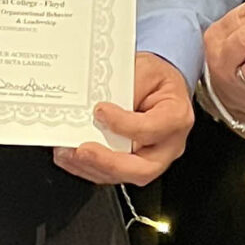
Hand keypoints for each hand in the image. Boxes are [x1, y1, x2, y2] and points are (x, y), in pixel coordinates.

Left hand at [53, 51, 195, 187]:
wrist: (160, 86)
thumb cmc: (156, 79)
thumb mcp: (144, 69)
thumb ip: (126, 88)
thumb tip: (100, 109)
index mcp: (176, 117)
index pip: (151, 129)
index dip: (124, 124)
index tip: (100, 111)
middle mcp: (168, 145)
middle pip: (143, 169)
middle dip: (108, 162)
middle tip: (82, 150)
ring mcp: (152, 159)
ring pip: (124, 176)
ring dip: (92, 167)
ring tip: (68, 152)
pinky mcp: (134, 165)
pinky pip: (112, 175)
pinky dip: (88, 168)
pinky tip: (71, 157)